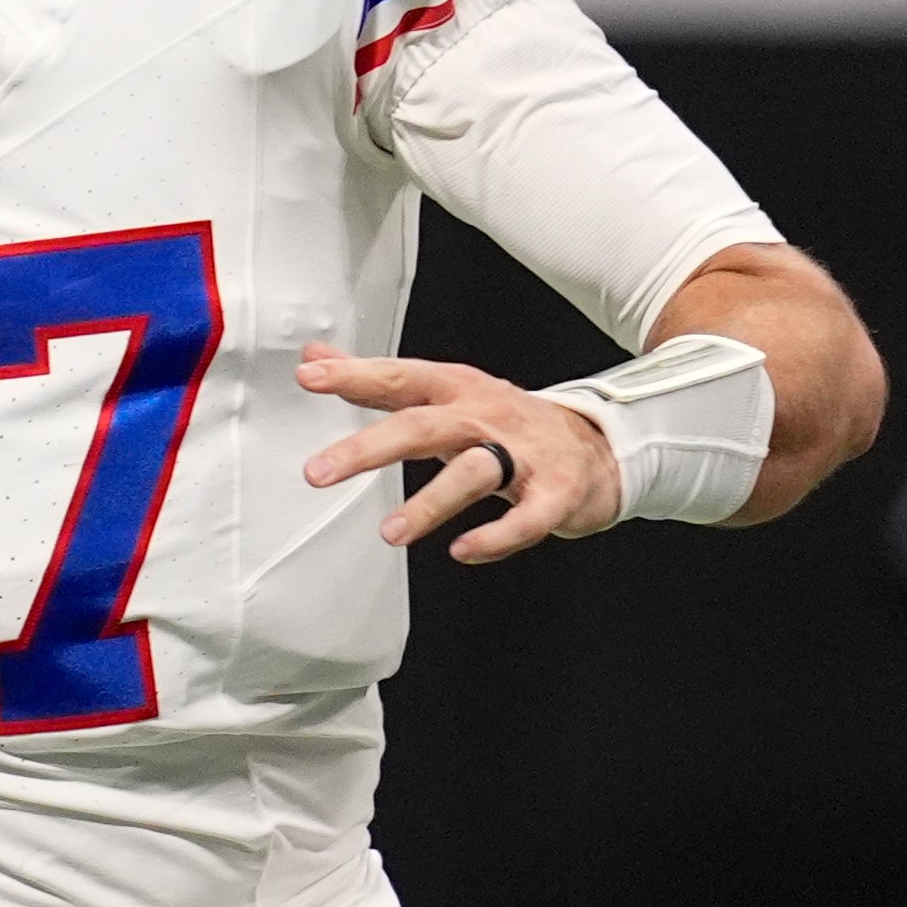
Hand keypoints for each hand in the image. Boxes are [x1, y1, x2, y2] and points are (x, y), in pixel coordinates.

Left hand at [296, 344, 619, 563]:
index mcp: (456, 390)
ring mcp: (524, 454)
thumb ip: (377, 379)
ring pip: (473, 472)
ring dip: (430, 503)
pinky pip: (526, 517)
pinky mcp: (555, 493)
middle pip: (424, 426)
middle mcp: (485, 416)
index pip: (399, 377)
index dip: (354, 375)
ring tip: (391, 533)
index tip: (310, 375)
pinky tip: (464, 551)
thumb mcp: (443, 390)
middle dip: (370, 448)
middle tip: (319, 472)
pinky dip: (496, 537)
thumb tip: (315, 356)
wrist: (596, 446)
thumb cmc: (505, 420)